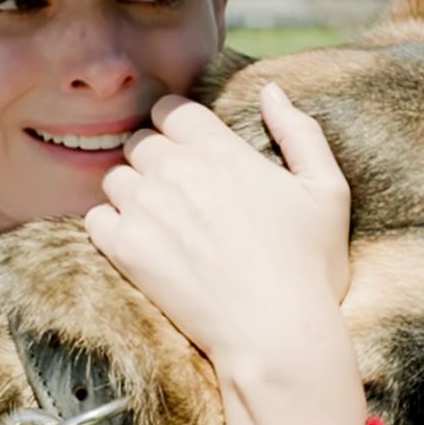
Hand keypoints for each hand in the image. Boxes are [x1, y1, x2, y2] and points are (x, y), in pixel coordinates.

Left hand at [85, 83, 350, 373]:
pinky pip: (96, 218)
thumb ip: (300, 132)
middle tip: (177, 192)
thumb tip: (271, 90)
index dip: (175, 125)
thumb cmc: (309, 267)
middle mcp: (177, 170)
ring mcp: (147, 208)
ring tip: (160, 223)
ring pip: (114, 177)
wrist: (275, 333)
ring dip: (132, 192)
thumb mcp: (328, 191)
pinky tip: (139, 245)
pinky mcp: (126, 248)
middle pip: (139, 140)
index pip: (170, 108)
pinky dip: (111, 227)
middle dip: (153, 158)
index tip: (187, 149)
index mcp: (221, 150)